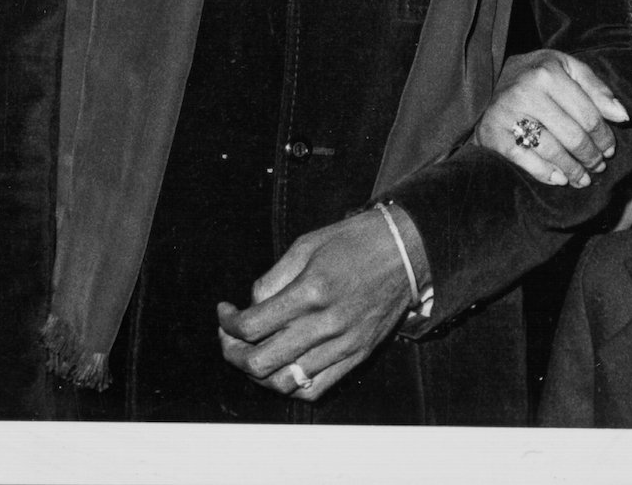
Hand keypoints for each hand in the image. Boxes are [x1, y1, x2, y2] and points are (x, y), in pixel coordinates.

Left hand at [215, 212, 412, 399]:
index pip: (252, 326)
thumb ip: (273, 278)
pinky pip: (316, 388)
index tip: (226, 313)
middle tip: (229, 338)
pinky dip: (291, 385)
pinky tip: (283, 368)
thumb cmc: (355, 241)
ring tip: (253, 355)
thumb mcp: (306, 245)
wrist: (405, 251)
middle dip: (233, 352)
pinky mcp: (357, 355)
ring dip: (258, 372)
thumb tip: (252, 305)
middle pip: (260, 362)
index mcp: (310, 292)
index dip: (228, 323)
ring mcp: (343, 345)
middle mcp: (326, 325)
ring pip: (284, 382)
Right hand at [474, 49, 628, 188]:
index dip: (603, 136)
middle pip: (572, 136)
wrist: (487, 79)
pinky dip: (546, 174)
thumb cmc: (534, 74)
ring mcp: (507, 114)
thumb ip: (595, 88)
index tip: (610, 149)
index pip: (588, 115)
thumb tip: (622, 116)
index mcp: (548, 73)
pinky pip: (525, 161)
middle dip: (590, 156)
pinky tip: (560, 179)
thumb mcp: (565, 68)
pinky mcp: (492, 134)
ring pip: (551, 151)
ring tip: (584, 178)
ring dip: (573, 170)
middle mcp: (526, 92)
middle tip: (598, 165)